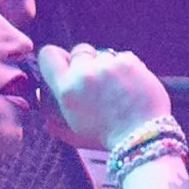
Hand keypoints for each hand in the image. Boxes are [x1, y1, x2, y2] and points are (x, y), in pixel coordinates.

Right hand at [35, 43, 171, 150]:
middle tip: (97, 81)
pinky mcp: (129, 61)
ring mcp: (108, 65)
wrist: (142, 136)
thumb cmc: (108, 138)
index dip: (56, 57)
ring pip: (103, 54)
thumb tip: (46, 119)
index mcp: (66, 89)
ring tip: (117, 87)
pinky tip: (130, 85)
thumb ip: (56, 125)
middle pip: (79, 50)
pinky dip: (126, 68)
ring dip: (107, 66)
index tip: (65, 64)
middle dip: (86, 62)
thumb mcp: (75, 135)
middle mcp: (84, 73)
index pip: (48, 54)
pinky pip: (123, 57)